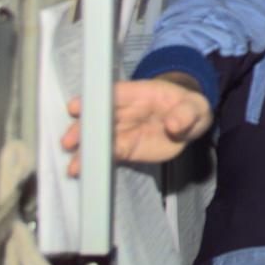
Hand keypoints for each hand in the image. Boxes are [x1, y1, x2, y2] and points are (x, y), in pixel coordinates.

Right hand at [61, 75, 212, 175]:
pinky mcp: (125, 147)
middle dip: (83, 128)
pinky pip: (109, 154)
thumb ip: (186, 114)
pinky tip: (85, 171)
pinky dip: (98, 162)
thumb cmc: (188, 107)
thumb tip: (173, 124)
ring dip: (85, 151)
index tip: (77, 107)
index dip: (95, 100)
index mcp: (140, 93)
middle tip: (69, 141)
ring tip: (75, 166)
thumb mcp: (195, 107)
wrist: (189, 121)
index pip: (114, 94)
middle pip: (98, 117)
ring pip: (99, 138)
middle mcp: (125, 110)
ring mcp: (122, 129)